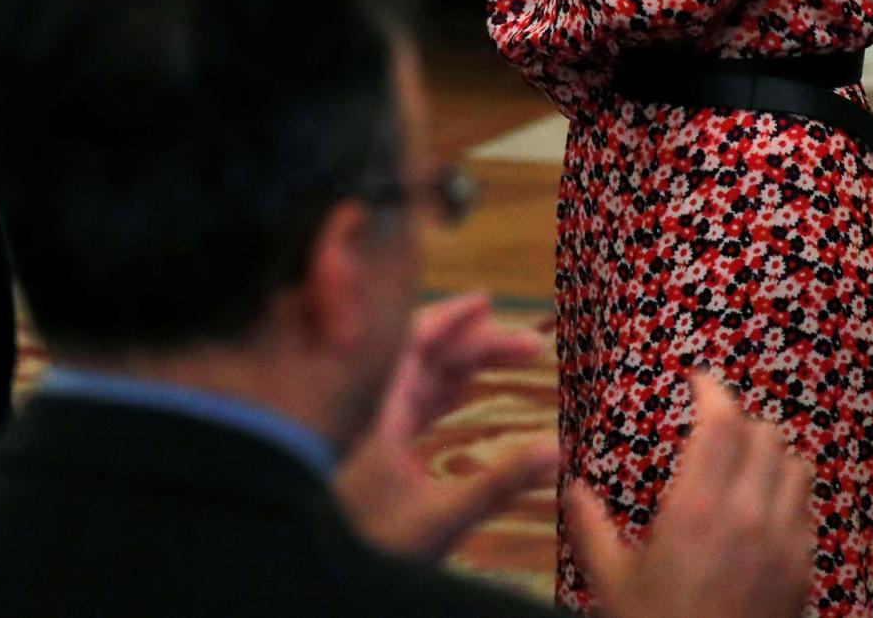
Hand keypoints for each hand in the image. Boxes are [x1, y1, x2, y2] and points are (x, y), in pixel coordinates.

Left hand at [336, 292, 558, 561]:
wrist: (316, 572)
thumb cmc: (368, 544)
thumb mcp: (439, 518)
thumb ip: (498, 483)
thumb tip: (557, 450)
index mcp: (376, 409)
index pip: (414, 342)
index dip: (451, 317)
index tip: (489, 300)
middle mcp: (369, 409)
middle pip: (425, 359)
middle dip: (476, 347)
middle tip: (531, 346)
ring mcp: (368, 429)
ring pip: (418, 381)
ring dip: (461, 368)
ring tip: (511, 359)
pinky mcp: (368, 450)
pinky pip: (407, 404)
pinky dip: (440, 393)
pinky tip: (464, 391)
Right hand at [564, 374, 814, 617]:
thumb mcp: (610, 578)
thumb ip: (590, 526)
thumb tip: (572, 487)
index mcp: (697, 509)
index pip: (722, 423)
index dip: (713, 390)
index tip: (697, 379)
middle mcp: (749, 517)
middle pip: (765, 436)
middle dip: (741, 420)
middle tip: (716, 423)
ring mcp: (785, 544)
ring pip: (796, 467)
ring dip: (771, 453)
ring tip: (745, 459)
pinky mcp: (804, 571)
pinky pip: (807, 511)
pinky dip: (789, 494)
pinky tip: (763, 508)